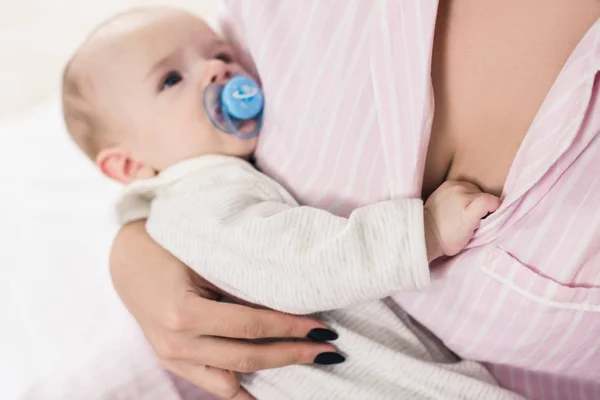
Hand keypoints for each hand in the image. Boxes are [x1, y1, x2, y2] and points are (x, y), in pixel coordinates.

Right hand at [110, 221, 339, 399]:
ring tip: (305, 364)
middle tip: (329, 350)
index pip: (251, 327)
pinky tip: (269, 389)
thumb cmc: (169, 247)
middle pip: (247, 358)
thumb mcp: (204, 260)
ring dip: (272, 375)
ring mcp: (171, 358)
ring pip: (231, 381)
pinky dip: (242, 388)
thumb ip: (239, 285)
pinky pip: (212, 386)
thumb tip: (289, 302)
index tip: (323, 327)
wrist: (126, 258)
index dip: (291, 328)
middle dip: (293, 355)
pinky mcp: (172, 363)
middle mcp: (176, 343)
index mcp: (183, 313)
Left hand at [424, 181, 500, 258]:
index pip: (492, 201)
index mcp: (468, 212)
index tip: (493, 215)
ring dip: (475, 197)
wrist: (424, 232)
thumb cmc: (448, 240)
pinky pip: (464, 185)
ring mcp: (453, 187)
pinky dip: (465, 192)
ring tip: (466, 208)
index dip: (496, 207)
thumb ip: (484, 223)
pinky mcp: (447, 184)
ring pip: (475, 188)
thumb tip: (492, 213)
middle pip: (484, 194)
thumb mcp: (471, 237)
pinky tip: (459, 202)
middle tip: (476, 216)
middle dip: (484, 204)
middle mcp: (461, 195)